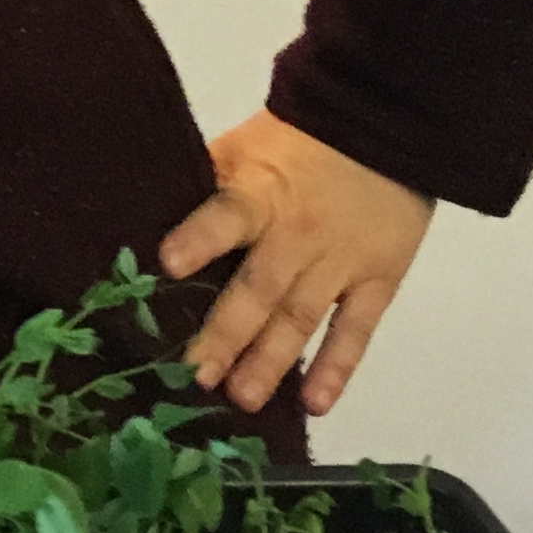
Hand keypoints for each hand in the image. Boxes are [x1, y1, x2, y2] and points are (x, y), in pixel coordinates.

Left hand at [159, 108, 433, 418]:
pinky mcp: (378, 281)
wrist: (382, 130)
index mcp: (259, 195)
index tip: (167, 265)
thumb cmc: (297, 141)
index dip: (199, 238)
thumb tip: (149, 212)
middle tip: (195, 377)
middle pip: (259, 288)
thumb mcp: (243, 148)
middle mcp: (297, 235)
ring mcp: (340, 263)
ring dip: (272, 362)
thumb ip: (207, 185)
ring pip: (301, 318)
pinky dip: (338, 366)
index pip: (227, 215)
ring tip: (243, 399)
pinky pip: (357, 330)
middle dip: (226, 335)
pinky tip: (316, 403)